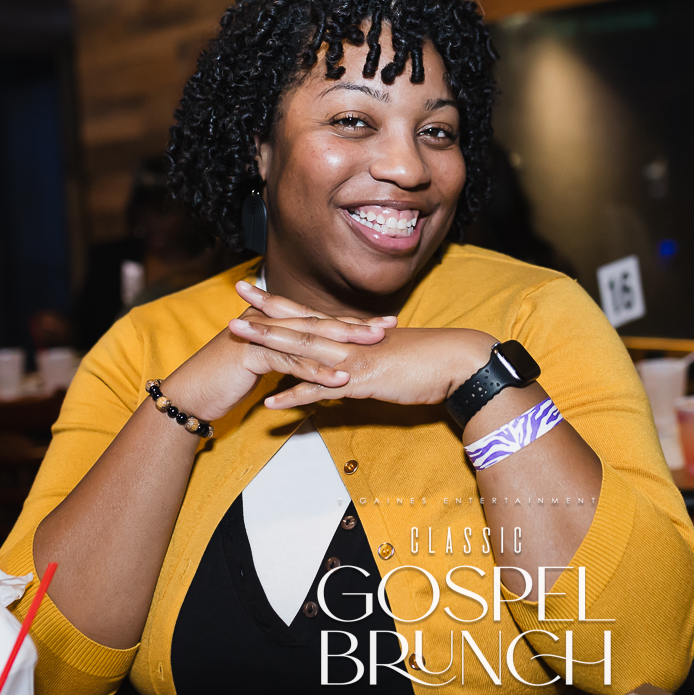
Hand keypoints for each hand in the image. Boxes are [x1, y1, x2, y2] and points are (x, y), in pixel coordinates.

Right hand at [161, 283, 392, 421]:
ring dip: (343, 343)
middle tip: (387, 326)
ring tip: (373, 346)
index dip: (351, 321)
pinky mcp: (252, 355)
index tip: (382, 322)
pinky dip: (315, 371)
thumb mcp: (262, 366)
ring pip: (308, 338)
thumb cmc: (224, 382)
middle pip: (320, 322)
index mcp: (275, 323)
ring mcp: (260, 336)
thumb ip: (286, 358)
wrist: (190, 394)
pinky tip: (339, 379)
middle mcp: (270, 324)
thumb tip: (312, 361)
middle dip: (355, 325)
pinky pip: (290, 362)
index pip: (320, 320)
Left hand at [227, 307, 494, 409]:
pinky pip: (322, 389)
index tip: (256, 292)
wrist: (458, 362)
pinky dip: (295, 396)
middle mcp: (350, 340)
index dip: (282, 303)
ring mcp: (354, 358)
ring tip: (238, 335)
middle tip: (236, 297)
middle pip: (301, 323)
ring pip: (304, 347)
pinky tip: (271, 403)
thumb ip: (368, 357)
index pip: (312, 313)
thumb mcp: (392, 354)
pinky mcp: (363, 380)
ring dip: (270, 341)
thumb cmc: (430, 360)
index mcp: (356, 333)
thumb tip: (351, 366)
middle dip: (265, 311)